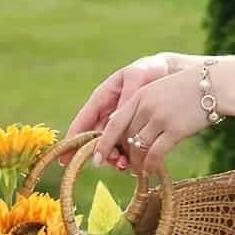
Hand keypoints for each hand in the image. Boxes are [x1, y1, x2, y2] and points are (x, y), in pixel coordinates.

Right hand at [59, 52, 175, 168]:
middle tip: (109, 162)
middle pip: (94, 139)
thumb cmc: (149, 70)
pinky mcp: (133, 129)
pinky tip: (136, 161)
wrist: (170, 72)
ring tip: (125, 164)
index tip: (65, 160)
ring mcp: (120, 123)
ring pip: (110, 145)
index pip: (82, 122)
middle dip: (98, 154)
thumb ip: (126, 97)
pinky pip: (126, 145)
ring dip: (114, 157)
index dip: (72, 141)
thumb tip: (113, 122)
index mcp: (102, 98)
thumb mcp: (137, 77)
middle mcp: (107, 113)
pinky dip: (128, 155)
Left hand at [96, 64, 232, 177]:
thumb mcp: (162, 91)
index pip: (114, 123)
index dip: (104, 142)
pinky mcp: (175, 129)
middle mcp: (146, 106)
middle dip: (123, 155)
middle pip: (126, 137)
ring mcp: (160, 118)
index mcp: (141, 95)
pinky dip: (150, 165)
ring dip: (137, 163)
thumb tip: (134, 133)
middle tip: (123, 167)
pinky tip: (150, 171)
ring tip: (139, 171)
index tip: (98, 158)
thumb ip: (146, 106)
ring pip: (138, 147)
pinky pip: (155, 153)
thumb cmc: (191, 90)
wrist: (217, 85)